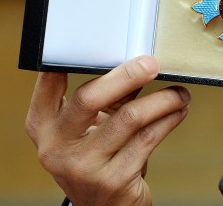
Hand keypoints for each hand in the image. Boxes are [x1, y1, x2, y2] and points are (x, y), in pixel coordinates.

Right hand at [25, 56, 190, 205]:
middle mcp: (56, 148)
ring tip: (179, 93)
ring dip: (162, 100)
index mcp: (43, 128)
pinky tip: (179, 110)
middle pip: (89, 97)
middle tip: (152, 64)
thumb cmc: (99, 158)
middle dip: (127, 75)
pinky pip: (149, 138)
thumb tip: (139, 61)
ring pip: (129, 117)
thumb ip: (108, 97)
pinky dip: (169, 119)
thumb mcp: (92, 128)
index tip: (94, 40)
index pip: (48, 86)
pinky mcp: (113, 181)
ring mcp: (83, 167)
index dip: (66, 61)